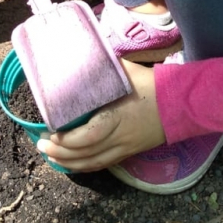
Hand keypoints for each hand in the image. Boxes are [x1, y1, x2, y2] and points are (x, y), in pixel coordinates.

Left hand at [38, 61, 165, 171]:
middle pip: (86, 155)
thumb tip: (83, 55)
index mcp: (117, 117)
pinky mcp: (129, 153)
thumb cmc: (152, 84)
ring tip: (51, 156)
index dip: (68, 141)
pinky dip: (84, 166)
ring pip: (93, 164)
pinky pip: (102, 165)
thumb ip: (104, 67)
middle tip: (42, 145)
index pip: (89, 137)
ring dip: (69, 163)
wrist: (180, 104)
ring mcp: (125, 148)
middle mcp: (119, 137)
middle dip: (61, 153)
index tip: (51, 133)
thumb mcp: (126, 71)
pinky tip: (72, 163)